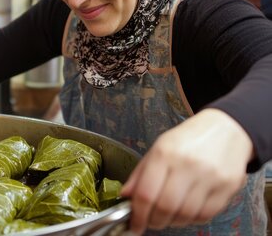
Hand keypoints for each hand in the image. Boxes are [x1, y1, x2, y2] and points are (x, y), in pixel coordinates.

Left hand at [121, 109, 253, 234]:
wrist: (225, 128)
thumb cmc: (188, 139)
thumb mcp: (158, 148)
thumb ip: (140, 173)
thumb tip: (125, 196)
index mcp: (165, 153)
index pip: (146, 193)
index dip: (138, 215)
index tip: (135, 224)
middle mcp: (188, 165)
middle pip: (166, 207)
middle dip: (154, 221)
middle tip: (150, 221)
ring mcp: (210, 177)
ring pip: (186, 215)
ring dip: (173, 222)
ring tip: (168, 215)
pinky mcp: (228, 187)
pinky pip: (206, 215)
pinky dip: (192, 219)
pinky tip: (186, 211)